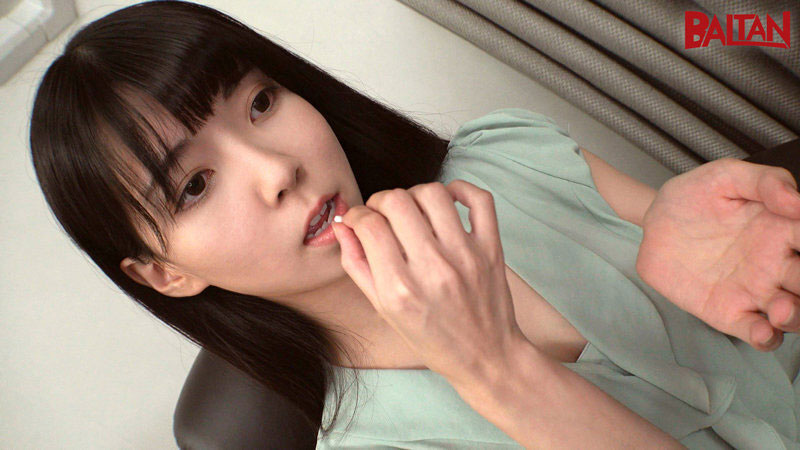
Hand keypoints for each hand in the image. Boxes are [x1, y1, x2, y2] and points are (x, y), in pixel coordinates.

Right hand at [331, 181, 525, 385]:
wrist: (485, 356)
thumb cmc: (431, 337)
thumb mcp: (383, 310)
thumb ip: (357, 265)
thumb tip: (342, 225)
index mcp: (400, 288)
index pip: (369, 224)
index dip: (357, 215)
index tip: (359, 222)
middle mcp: (432, 268)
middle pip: (396, 200)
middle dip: (381, 201)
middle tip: (383, 216)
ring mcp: (465, 255)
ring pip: (433, 193)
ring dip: (415, 195)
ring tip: (413, 213)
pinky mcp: (490, 248)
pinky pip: (479, 200)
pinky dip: (461, 189)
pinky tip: (446, 204)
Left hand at [636, 157, 799, 351]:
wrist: (653, 222)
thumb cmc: (694, 197)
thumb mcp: (725, 177)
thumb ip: (765, 182)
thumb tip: (799, 201)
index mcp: (784, 229)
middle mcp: (777, 264)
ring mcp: (755, 291)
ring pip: (793, 314)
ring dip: (796, 316)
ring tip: (783, 309)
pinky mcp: (728, 312)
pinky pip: (757, 333)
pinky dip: (766, 338)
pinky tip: (762, 330)